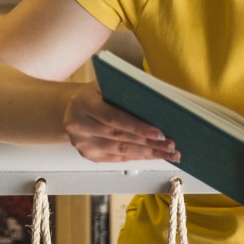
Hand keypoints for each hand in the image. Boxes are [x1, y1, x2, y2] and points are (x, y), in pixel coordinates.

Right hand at [62, 82, 179, 163]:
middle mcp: (79, 125)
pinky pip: (118, 158)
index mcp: (84, 103)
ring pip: (120, 150)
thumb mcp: (106, 85)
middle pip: (119, 137)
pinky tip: (153, 155)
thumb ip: (126, 92)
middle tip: (170, 145)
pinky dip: (138, 156)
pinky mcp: (89, 155)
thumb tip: (158, 102)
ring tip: (168, 152)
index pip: (114, 118)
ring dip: (147, 153)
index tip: (159, 133)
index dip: (138, 127)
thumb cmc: (96, 94)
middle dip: (148, 142)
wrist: (73, 108)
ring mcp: (83, 143)